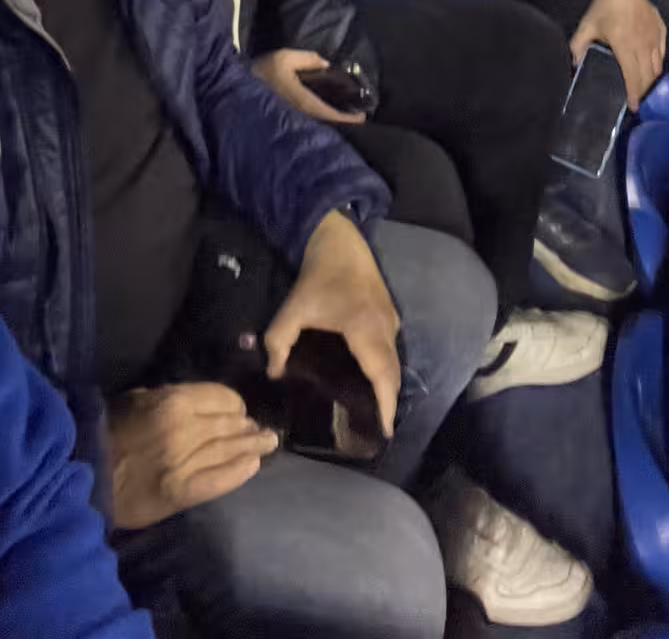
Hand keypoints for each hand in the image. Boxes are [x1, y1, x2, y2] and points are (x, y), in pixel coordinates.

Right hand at [109, 384, 277, 530]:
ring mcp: (186, 464)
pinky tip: (253, 466)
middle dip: (248, 427)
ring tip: (268, 443)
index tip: (239, 409)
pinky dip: (238, 473)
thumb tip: (200, 401)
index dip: (234, 404)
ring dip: (252, 447)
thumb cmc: (108, 431)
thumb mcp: (138, 399)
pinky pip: (219, 481)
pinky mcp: (182, 493)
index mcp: (173, 402)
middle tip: (262, 429)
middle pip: (230, 425)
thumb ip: (170, 397)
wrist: (85, 474)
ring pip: (229, 451)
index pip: (222, 398)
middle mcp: (186, 431)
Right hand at [253, 48, 366, 125]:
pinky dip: (317, 120)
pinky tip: (321, 115)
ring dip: (328, 122)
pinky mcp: (282, 120)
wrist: (232, 89)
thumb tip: (326, 64)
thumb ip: (307, 59)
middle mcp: (298, 116)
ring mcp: (290, 121)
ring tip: (342, 117)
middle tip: (355, 119)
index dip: (346, 117)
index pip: (329, 113)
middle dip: (340, 122)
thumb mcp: (284, 58)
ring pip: (315, 124)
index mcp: (301, 101)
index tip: (362, 118)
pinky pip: (305, 122)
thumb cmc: (260, 72)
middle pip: (324, 123)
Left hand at [264, 211, 399, 436]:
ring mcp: (391, 320)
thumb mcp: (294, 308)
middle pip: (393, 374)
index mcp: (365, 330)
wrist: (339, 239)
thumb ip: (279, 341)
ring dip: (388, 384)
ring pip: (394, 361)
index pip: (382, 376)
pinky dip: (386, 367)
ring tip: (375, 408)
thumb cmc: (318, 275)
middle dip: (388, 402)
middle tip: (377, 426)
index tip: (386, 431)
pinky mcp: (389, 312)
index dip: (386, 405)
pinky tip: (370, 375)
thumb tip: (274, 373)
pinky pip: (392, 349)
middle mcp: (385, 329)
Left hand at [570, 0, 666, 110]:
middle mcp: (643, 46)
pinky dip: (657, 65)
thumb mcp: (588, 23)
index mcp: (625, 46)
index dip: (634, 94)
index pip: (632, 77)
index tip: (632, 106)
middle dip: (642, 90)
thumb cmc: (606, 3)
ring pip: (657, 67)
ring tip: (641, 86)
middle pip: (647, 76)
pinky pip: (662, 54)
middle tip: (635, 98)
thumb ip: (580, 44)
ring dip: (650, 80)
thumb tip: (575, 64)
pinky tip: (650, 69)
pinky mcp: (662, 30)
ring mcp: (655, 38)